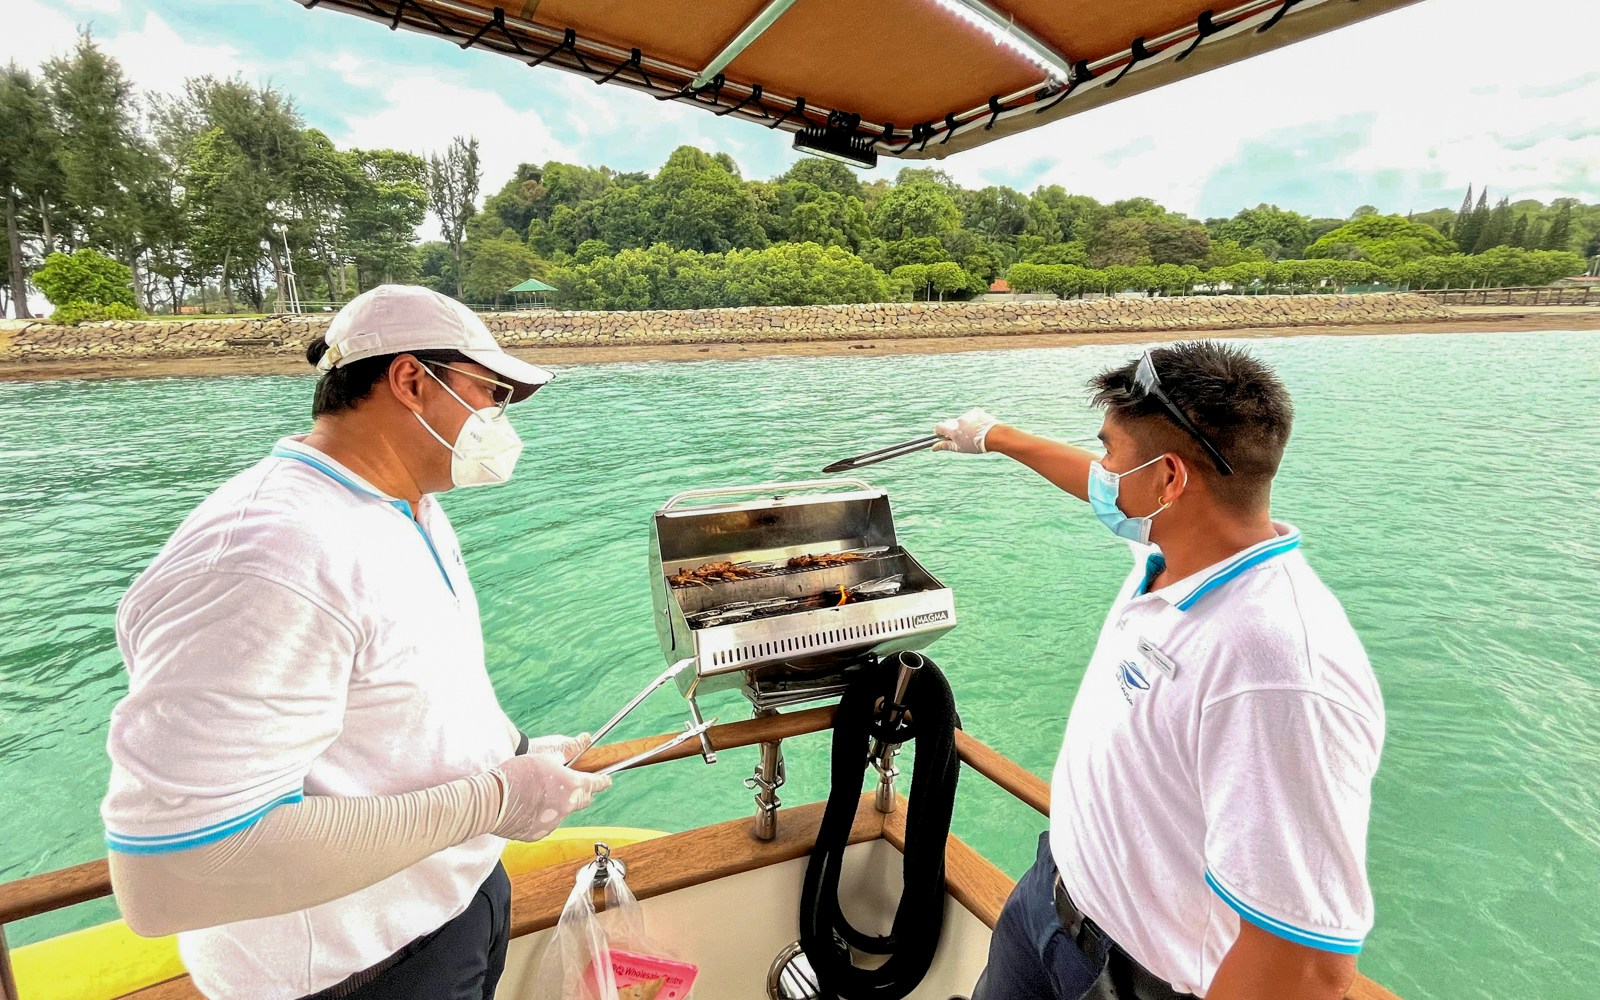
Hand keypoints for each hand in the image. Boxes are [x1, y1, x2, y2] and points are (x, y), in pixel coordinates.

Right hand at [487, 734, 610, 841]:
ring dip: (558, 804)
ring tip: (539, 793)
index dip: (602, 781)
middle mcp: (566, 808)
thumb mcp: (546, 756)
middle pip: (582, 800)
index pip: (595, 784)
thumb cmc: (517, 775)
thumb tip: (585, 740)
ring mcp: (552, 823)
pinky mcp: (537, 834)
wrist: (491, 800)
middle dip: (581, 792)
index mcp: (572, 786)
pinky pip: (545, 823)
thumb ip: (568, 753)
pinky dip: (541, 815)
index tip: (607, 780)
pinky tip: (527, 806)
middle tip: (573, 784)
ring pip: (562, 812)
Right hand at [933, 408, 999, 453]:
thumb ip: (945, 446)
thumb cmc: (977, 445)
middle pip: (950, 423)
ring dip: (964, 425)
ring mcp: (967, 415)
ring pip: (961, 419)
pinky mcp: (976, 411)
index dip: (939, 431)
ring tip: (974, 433)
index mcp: (953, 430)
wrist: (994, 436)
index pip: (938, 426)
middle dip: (952, 429)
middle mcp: (958, 420)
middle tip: (961, 437)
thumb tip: (933, 447)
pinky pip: (971, 415)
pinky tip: (979, 427)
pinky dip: (973, 420)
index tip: (943, 436)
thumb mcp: (959, 448)